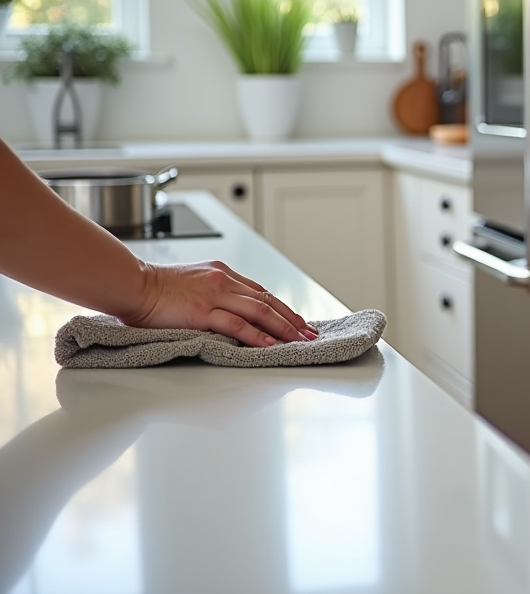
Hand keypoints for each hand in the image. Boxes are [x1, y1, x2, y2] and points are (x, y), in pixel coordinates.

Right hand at [120, 260, 317, 346]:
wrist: (131, 283)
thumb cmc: (155, 287)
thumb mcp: (193, 282)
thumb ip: (214, 292)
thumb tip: (232, 310)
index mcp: (222, 273)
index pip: (262, 292)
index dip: (283, 308)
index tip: (298, 321)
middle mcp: (223, 281)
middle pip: (267, 301)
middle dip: (292, 319)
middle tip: (309, 333)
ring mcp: (214, 295)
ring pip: (259, 311)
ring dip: (283, 327)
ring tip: (299, 341)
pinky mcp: (202, 311)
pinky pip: (236, 324)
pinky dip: (256, 335)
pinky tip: (270, 344)